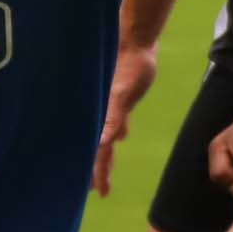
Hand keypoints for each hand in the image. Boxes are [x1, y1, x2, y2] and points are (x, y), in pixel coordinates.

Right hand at [90, 43, 157, 197]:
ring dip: (103, 152)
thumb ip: (114, 117)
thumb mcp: (122, 93)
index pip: (98, 151)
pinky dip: (116, 129)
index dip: (97, 171)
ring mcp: (110, 105)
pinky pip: (115, 119)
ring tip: (102, 167)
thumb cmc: (130, 65)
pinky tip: (121, 136)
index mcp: (101, 115)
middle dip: (96, 168)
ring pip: (104, 134)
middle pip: (98, 147)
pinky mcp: (119, 96)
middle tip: (96, 189)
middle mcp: (103, 113)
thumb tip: (106, 142)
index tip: (97, 192)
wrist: (136, 39)